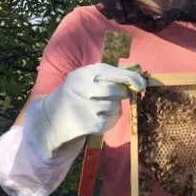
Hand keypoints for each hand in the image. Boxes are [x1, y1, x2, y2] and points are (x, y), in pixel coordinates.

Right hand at [26, 63, 146, 158]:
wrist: (54, 116)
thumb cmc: (79, 91)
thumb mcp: (89, 76)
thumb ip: (112, 73)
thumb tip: (137, 70)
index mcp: (84, 73)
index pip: (115, 73)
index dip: (132, 79)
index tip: (142, 85)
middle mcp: (82, 88)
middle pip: (117, 91)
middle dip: (123, 93)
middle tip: (119, 94)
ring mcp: (83, 108)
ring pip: (116, 107)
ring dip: (116, 106)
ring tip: (104, 105)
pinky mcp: (86, 124)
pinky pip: (111, 121)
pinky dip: (111, 119)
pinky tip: (101, 115)